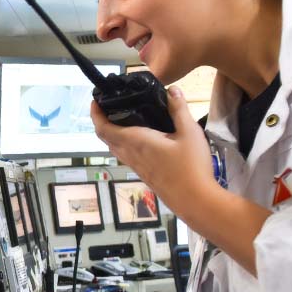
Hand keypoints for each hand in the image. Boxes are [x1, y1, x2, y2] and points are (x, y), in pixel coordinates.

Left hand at [90, 86, 216, 223]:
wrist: (196, 201)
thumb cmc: (192, 167)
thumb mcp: (189, 132)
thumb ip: (179, 110)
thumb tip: (172, 90)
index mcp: (137, 142)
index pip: (104, 128)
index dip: (95, 114)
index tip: (95, 101)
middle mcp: (132, 156)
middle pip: (106, 138)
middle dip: (102, 122)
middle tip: (108, 106)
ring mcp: (137, 168)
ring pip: (116, 149)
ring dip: (112, 134)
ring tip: (121, 120)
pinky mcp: (145, 176)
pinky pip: (126, 157)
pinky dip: (123, 145)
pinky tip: (139, 140)